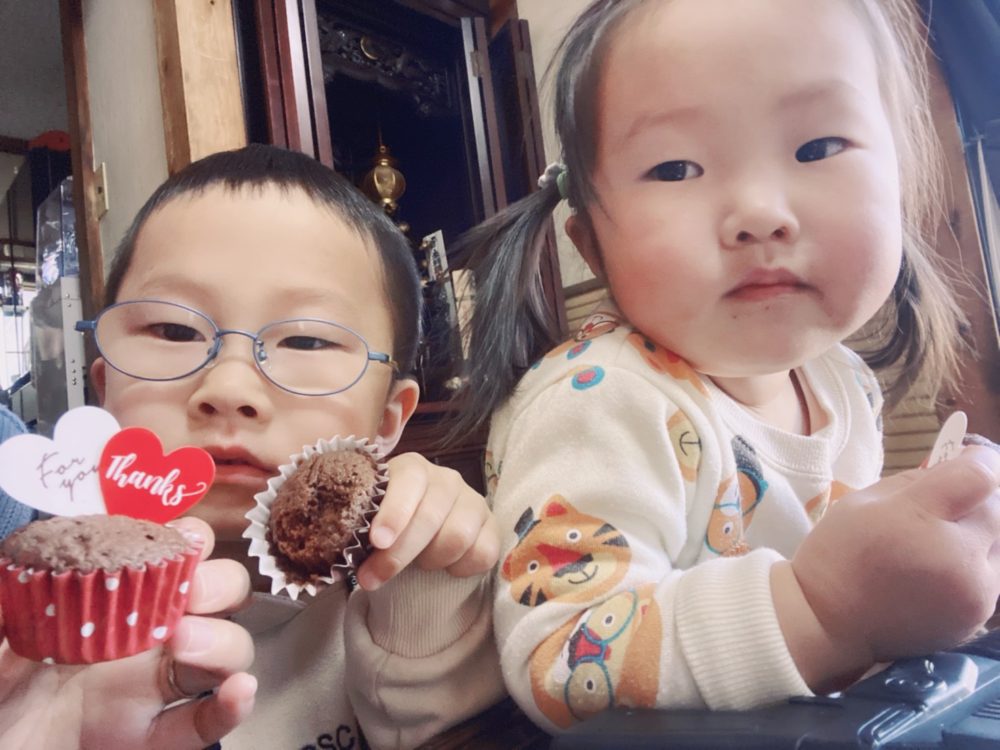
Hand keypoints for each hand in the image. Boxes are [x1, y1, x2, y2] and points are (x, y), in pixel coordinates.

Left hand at [0, 517, 256, 749]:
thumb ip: (11, 603)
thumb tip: (30, 570)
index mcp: (115, 598)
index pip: (175, 553)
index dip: (192, 540)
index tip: (184, 542)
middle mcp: (148, 635)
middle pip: (221, 595)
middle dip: (218, 586)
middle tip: (188, 597)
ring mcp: (156, 688)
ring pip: (227, 653)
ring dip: (222, 642)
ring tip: (185, 647)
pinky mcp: (155, 739)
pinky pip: (207, 722)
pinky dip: (232, 707)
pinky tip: (238, 693)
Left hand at [357, 452, 499, 589]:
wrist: (419, 532)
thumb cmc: (387, 524)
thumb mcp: (368, 518)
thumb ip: (356, 525)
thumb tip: (333, 551)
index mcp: (412, 469)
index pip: (409, 481)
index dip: (395, 511)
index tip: (377, 541)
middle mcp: (446, 479)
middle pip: (430, 517)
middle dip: (399, 554)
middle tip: (371, 579)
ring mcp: (472, 501)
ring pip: (458, 537)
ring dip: (431, 561)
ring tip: (417, 565)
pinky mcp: (491, 526)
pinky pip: (483, 553)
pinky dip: (461, 568)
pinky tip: (445, 569)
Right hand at [787, 445, 999, 688]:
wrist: (828, 622)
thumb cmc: (839, 554)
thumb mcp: (865, 500)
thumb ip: (918, 479)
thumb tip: (958, 467)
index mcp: (924, 524)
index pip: (981, 478)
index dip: (979, 460)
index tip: (967, 455)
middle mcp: (963, 563)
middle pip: (997, 513)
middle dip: (977, 500)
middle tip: (946, 501)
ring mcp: (976, 597)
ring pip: (997, 546)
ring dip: (979, 534)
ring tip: (939, 539)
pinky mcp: (978, 620)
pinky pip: (990, 576)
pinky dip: (974, 563)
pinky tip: (939, 566)